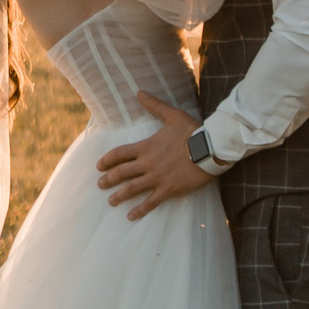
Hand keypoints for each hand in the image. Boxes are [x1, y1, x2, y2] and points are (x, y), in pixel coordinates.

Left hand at [94, 93, 212, 219]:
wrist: (210, 149)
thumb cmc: (193, 131)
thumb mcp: (172, 115)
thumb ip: (155, 106)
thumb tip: (139, 92)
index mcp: (146, 147)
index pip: (119, 154)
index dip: (107, 160)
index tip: (99, 166)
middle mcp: (147, 163)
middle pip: (121, 173)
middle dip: (108, 179)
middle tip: (100, 184)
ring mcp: (157, 178)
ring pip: (132, 189)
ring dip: (119, 196)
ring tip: (111, 201)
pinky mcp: (168, 189)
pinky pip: (150, 202)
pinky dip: (140, 210)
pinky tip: (131, 216)